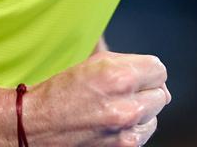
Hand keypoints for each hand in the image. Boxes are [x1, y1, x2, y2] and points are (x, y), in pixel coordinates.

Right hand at [22, 51, 171, 145]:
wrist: (35, 127)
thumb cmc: (59, 94)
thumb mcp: (92, 64)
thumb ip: (126, 63)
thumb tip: (151, 68)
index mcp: (118, 76)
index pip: (159, 69)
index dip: (147, 70)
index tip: (138, 74)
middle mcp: (126, 104)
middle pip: (161, 92)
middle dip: (146, 89)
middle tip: (126, 91)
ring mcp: (126, 130)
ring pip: (155, 114)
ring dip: (142, 110)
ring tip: (117, 107)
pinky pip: (145, 132)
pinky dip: (135, 128)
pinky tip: (115, 122)